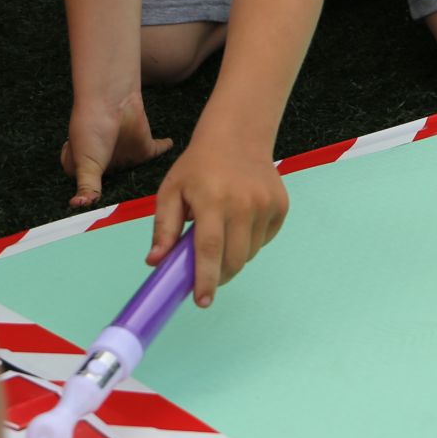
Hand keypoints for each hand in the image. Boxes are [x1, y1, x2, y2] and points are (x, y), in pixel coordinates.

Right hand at [60, 92, 173, 207]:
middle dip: (118, 190)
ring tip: (150, 193)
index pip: (86, 185)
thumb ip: (87, 186)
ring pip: (134, 170)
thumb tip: (79, 205)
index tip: (91, 203)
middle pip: (112, 180)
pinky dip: (165, 147)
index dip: (86, 192)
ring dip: (141, 177)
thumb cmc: (90, 128)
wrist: (110, 100)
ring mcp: (125, 153)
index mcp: (86, 165)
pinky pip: (157, 150)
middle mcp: (106, 161)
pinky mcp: (144, 145)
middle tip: (125, 204)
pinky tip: (170, 146)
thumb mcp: (84, 163)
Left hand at [150, 127, 287, 305]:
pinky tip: (239, 224)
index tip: (202, 301)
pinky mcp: (281, 207)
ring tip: (221, 239)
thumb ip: (163, 227)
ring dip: (234, 258)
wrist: (238, 136)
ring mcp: (266, 205)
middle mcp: (243, 204)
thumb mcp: (171, 190)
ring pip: (250, 253)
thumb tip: (155, 261)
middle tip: (206, 275)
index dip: (206, 279)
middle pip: (234, 258)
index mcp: (212, 200)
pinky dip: (249, 243)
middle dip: (219, 275)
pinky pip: (263, 240)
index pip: (210, 249)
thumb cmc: (198, 166)